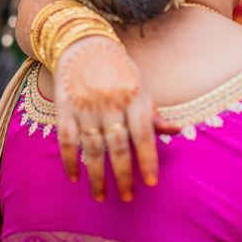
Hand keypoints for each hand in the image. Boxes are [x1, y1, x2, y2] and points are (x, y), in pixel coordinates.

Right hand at [53, 36, 176, 201]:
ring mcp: (85, 105)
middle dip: (123, 174)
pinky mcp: (64, 106)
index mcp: (133, 95)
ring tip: (101, 196)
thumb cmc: (118, 69)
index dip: (147, 159)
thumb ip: (153, 112)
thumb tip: (177, 131)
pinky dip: (70, 160)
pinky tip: (75, 178)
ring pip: (92, 147)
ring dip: (96, 175)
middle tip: (128, 197)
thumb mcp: (140, 85)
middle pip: (117, 144)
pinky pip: (67, 139)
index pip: (143, 133)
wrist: (82, 44)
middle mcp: (110, 101)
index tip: (151, 183)